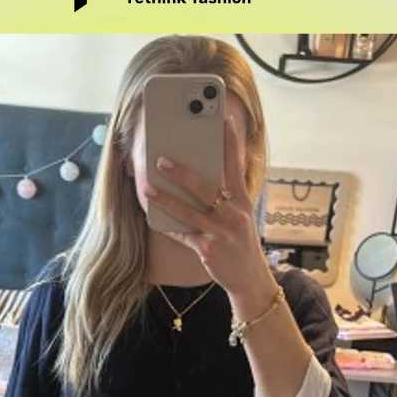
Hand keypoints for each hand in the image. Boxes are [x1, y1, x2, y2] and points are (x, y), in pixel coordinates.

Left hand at [145, 116, 275, 315]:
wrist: (249, 277)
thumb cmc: (239, 239)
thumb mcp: (239, 214)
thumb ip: (224, 194)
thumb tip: (196, 174)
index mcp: (242, 200)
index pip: (236, 165)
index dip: (230, 141)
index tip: (224, 119)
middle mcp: (234, 214)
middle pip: (205, 188)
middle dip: (182, 173)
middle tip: (161, 159)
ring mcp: (221, 233)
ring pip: (189, 212)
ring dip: (166, 199)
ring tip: (148, 187)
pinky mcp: (209, 250)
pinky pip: (184, 235)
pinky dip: (168, 226)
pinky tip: (153, 217)